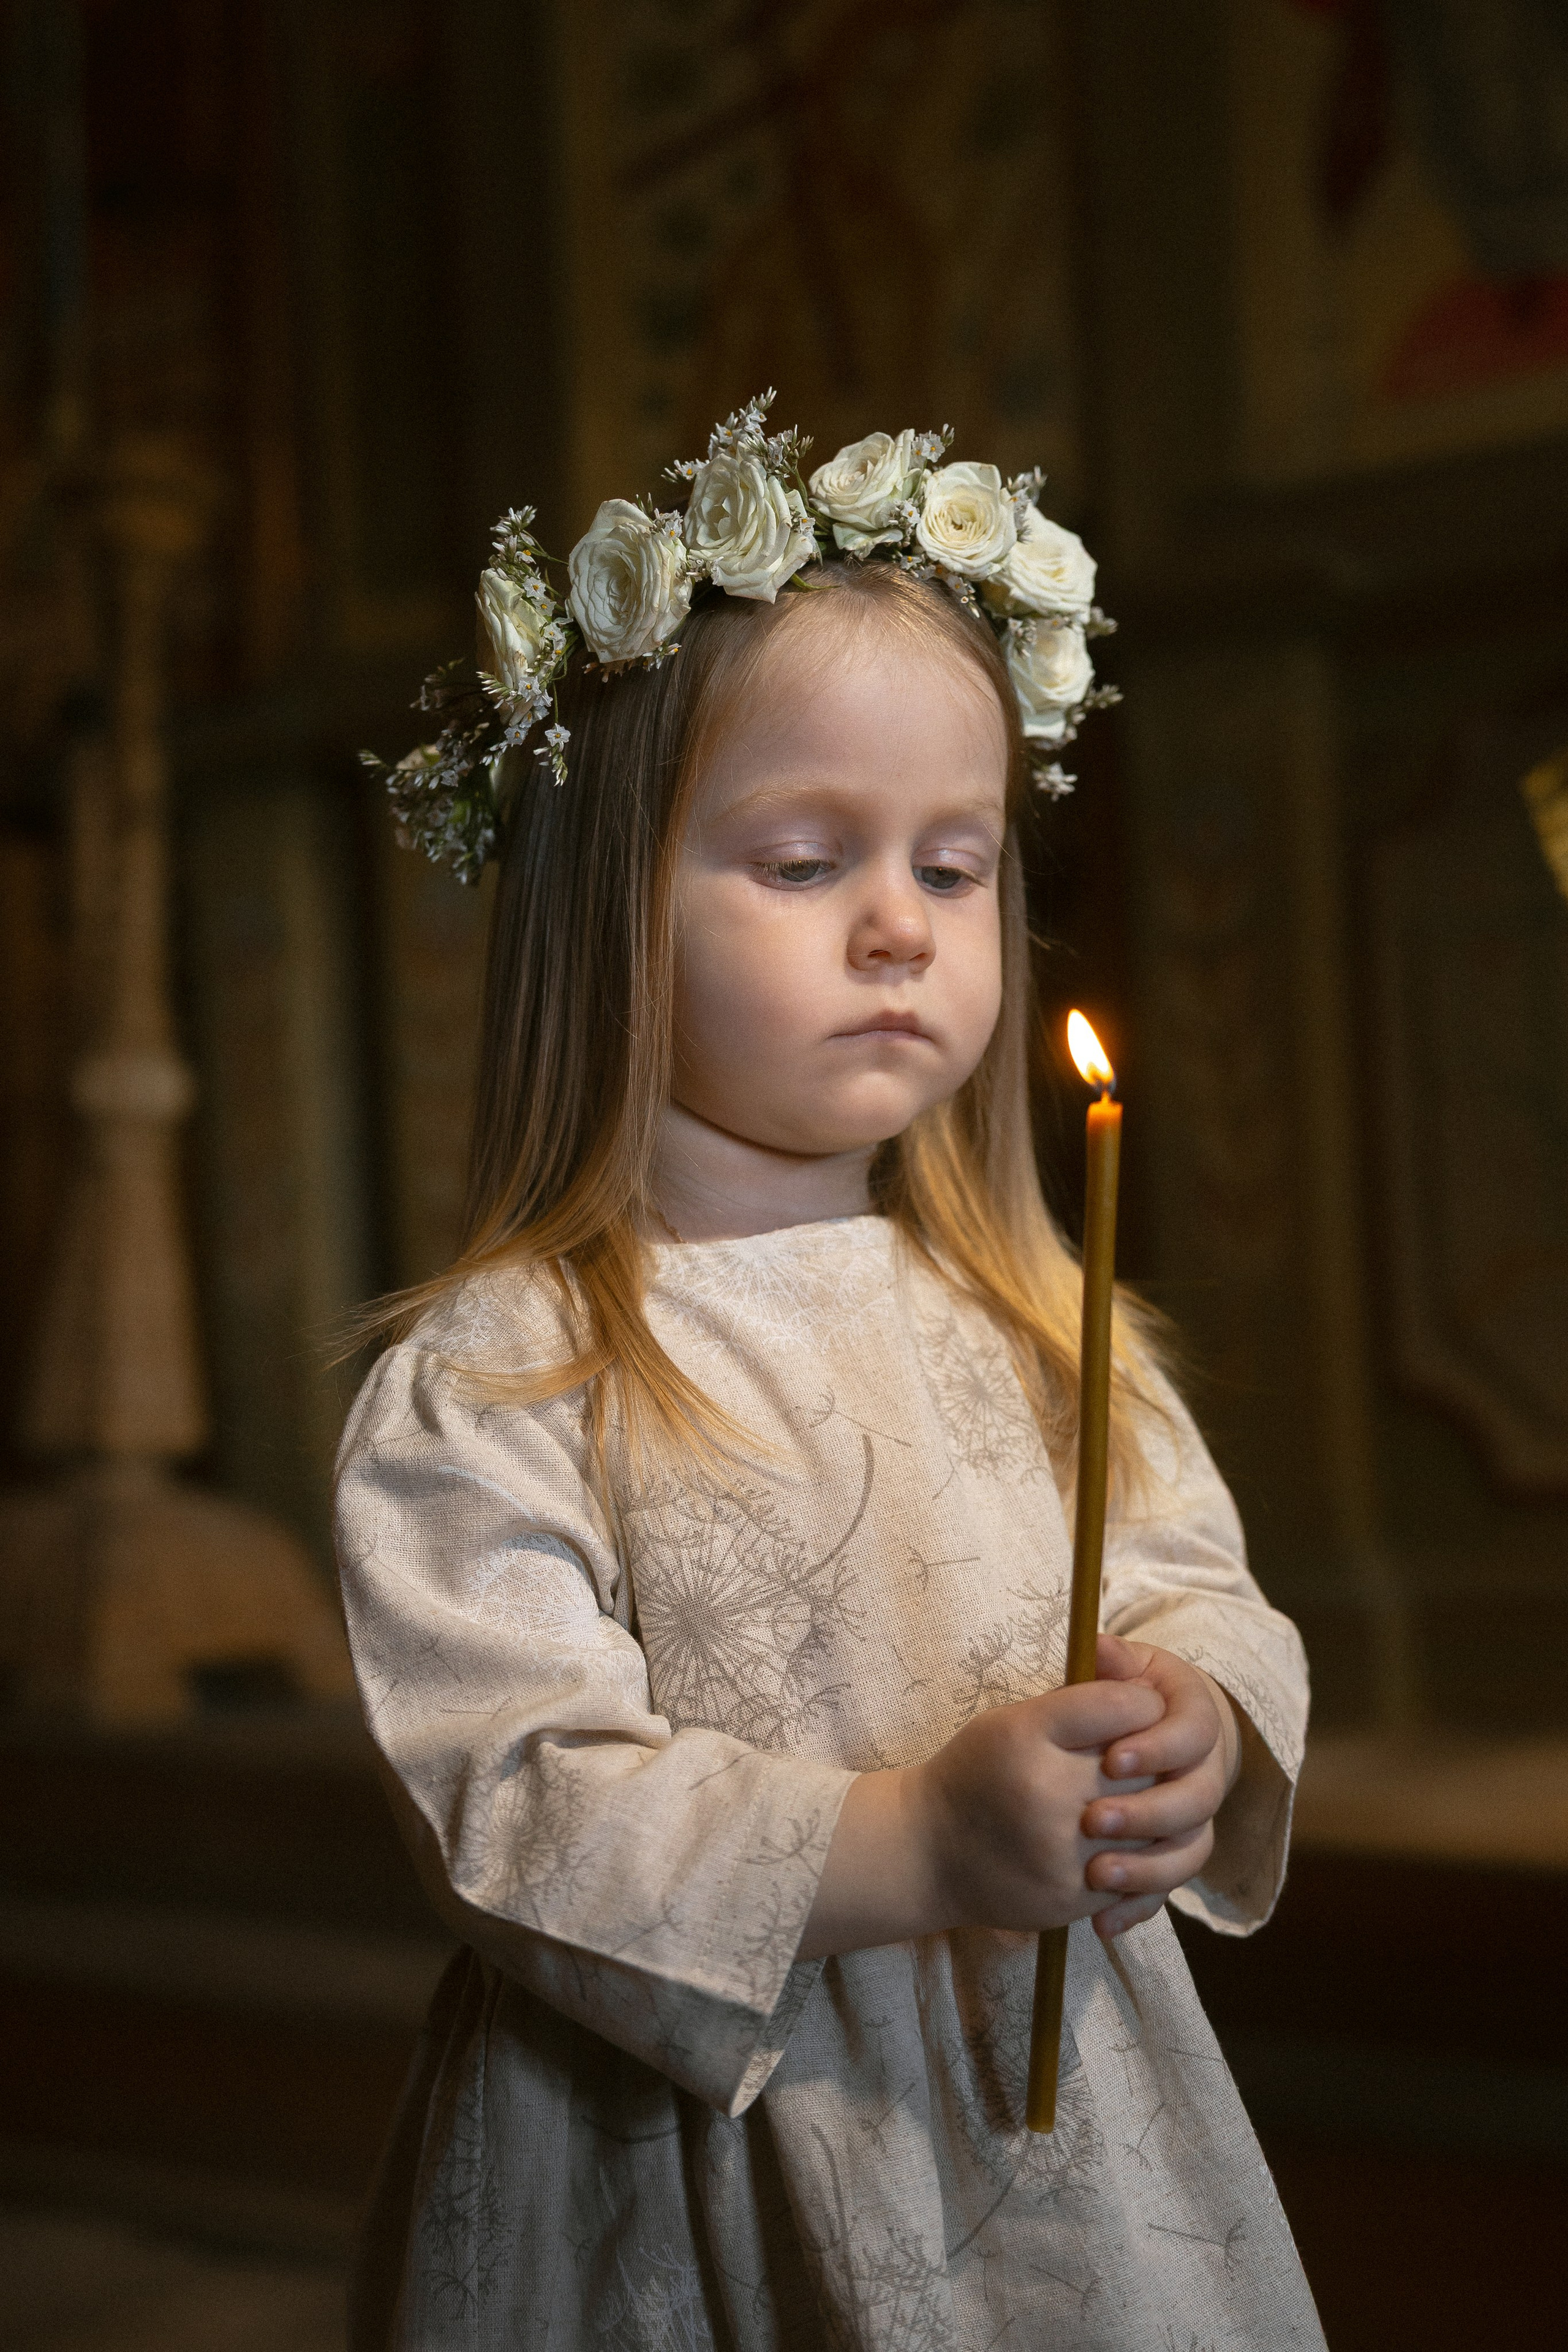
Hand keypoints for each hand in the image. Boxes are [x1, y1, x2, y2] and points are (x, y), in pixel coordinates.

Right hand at [797, 1659, 1165, 1958]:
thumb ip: (1079, 1703)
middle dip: (1156, 1756)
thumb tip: (1150, 1694)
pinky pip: (1137, 1875)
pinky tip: (1129, 1838)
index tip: (1141, 1704)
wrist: (927, 1852)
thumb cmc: (975, 1772)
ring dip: (1158, 1807)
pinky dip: (1145, 1854)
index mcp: (1027, 1737)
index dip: (1142, 1700)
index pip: (1119, 1706)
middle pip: (1143, 1766)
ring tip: (1146, 1796)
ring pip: (1152, 1825)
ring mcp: (1061, 1854)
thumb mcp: (1012, 1720)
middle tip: (1149, 1752)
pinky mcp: (1072, 1898)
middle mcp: (1045, 1794)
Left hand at [1079, 1635, 1240, 1940]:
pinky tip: (1102, 1921)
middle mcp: (1206, 1774)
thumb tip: (1101, 1645)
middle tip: (1094, 1820)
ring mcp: (1193, 1822)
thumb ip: (1113, 1664)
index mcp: (1197, 1721)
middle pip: (1196, 1801)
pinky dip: (1137, 1908)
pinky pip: (1167, 1892)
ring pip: (1189, 1853)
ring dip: (1146, 1870)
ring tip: (1095, 1876)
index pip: (1193, 1735)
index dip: (1157, 1748)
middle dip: (1147, 1813)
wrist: (1143, 1734)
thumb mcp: (1120, 1672)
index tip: (1112, 1759)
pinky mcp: (1171, 1858)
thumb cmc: (1124, 1694)